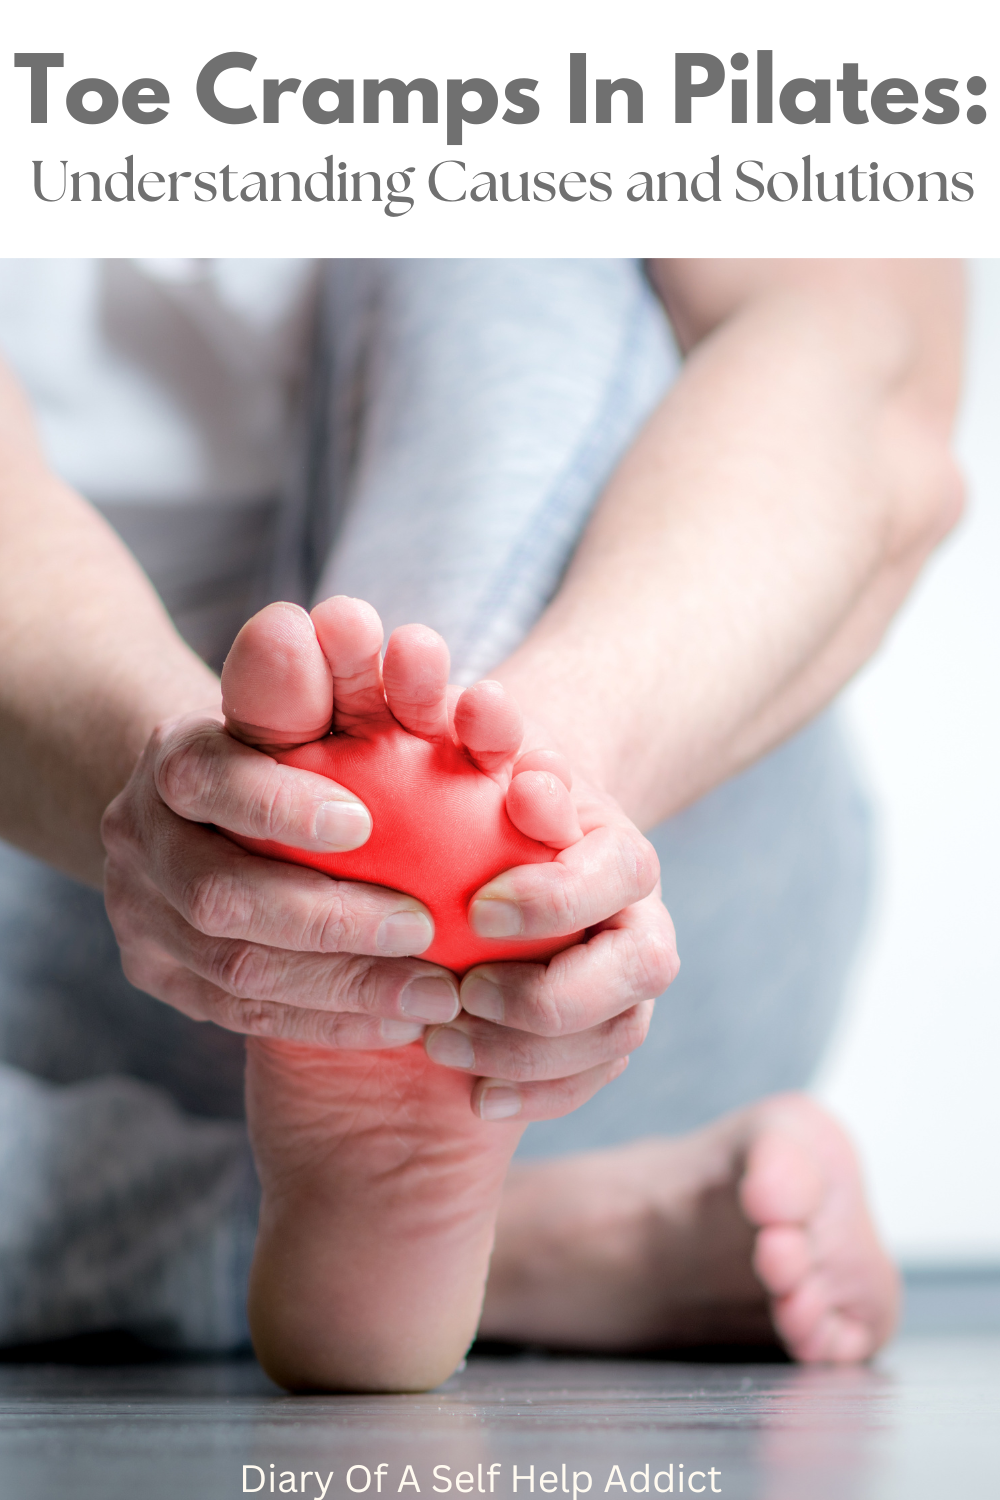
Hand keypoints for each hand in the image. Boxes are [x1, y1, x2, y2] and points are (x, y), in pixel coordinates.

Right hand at [101, 709, 464, 1047]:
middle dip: (330, 920)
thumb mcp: (300, 705)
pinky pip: (244, 1013)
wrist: (205, 806)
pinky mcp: (162, 977)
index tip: (364, 824)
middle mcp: (141, 838)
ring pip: (235, 969)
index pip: (214, 781)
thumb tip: (328, 622)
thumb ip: (319, 680)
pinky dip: (328, 1020)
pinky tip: (400, 1020)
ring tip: (434, 992)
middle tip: (423, 928)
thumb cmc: (287, 746)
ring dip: (344, 986)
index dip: (283, 806)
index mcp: (175, 757)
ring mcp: (141, 915)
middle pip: (221, 895)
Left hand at [427, 765, 678, 1121]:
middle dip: (548, 994)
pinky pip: (591, 1082)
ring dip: (527, 1054)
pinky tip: (473, 1097)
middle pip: (638, 971)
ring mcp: (629, 988)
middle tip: (463, 991)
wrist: (516, 838)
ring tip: (438, 1043)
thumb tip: (480, 707)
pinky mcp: (605, 1037)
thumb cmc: (491, 790)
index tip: (476, 908)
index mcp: (622, 852)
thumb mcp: (485, 754)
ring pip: (614, 1038)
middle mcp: (642, 923)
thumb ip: (485, 731)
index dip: (553, 898)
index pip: (615, 876)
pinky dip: (536, 1096)